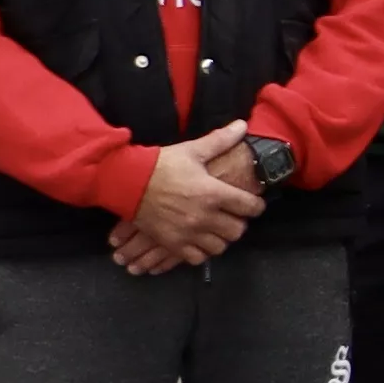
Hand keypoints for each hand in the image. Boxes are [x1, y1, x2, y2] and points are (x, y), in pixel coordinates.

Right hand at [111, 125, 261, 273]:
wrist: (127, 182)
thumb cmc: (162, 164)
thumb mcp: (192, 150)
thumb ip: (220, 140)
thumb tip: (243, 125)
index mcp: (213, 193)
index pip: (249, 206)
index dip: (256, 205)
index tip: (253, 203)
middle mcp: (204, 216)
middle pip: (237, 230)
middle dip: (239, 222)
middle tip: (233, 216)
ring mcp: (188, 233)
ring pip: (219, 247)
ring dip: (221, 238)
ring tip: (217, 228)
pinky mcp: (173, 243)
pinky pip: (197, 258)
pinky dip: (202, 251)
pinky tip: (200, 241)